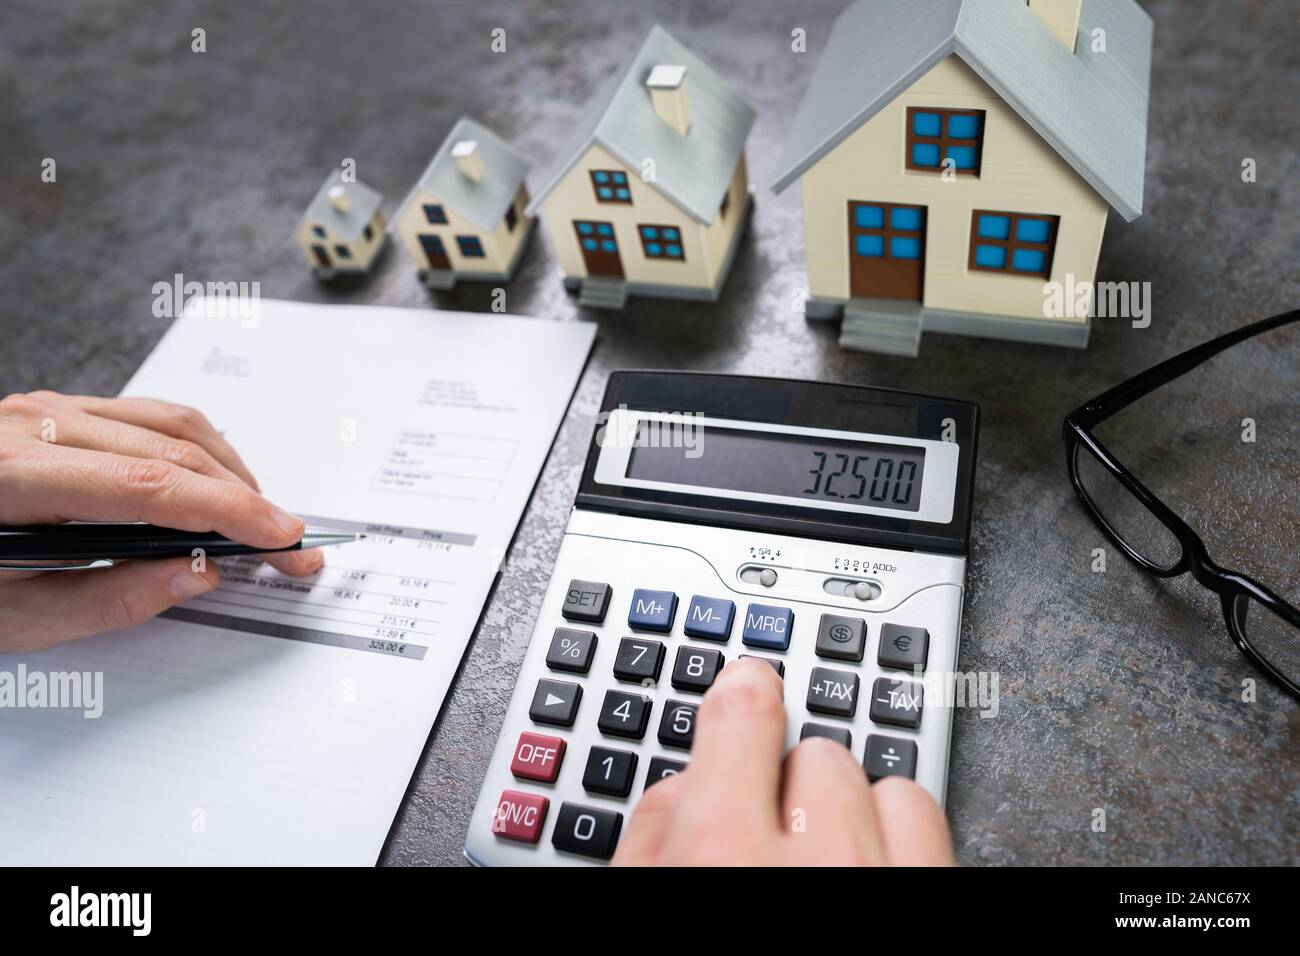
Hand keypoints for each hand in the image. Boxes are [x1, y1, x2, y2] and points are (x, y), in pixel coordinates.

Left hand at [0, 391, 322, 651]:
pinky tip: (216, 483)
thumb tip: (196, 575)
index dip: (228, 512)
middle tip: (289, 545)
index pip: (150, 486)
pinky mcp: (53, 409)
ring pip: (171, 423)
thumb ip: (108, 600)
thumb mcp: (8, 618)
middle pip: (173, 450)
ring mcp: (41, 408)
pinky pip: (148, 416)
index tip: (278, 538)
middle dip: (246, 500)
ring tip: (260, 517)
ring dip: (230, 470)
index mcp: (9, 477)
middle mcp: (27, 425)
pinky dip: (198, 449)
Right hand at [613, 658, 954, 865]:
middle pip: (815, 755)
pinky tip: (874, 866)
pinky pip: (930, 822)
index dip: (744, 690)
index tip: (748, 682)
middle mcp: (819, 860)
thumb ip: (652, 835)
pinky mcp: (939, 889)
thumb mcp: (644, 900)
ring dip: (854, 810)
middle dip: (791, 782)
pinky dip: (904, 836)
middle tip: (770, 835)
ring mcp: (892, 878)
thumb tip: (681, 785)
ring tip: (825, 858)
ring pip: (885, 784)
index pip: (744, 718)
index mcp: (725, 852)